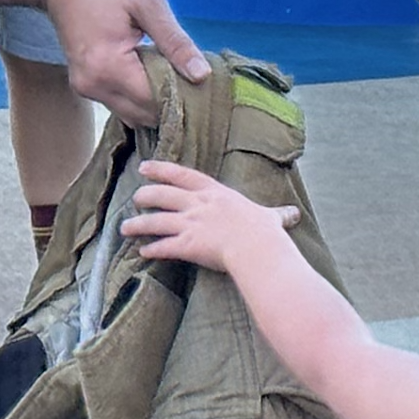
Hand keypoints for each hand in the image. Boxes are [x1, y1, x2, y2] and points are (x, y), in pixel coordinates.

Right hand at [38, 0, 205, 125]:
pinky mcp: (87, 85)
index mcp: (107, 67)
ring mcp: (87, 89)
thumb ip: (175, 42)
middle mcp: (93, 86)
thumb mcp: (148, 3)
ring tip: (176, 73)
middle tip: (195, 78)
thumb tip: (202, 75)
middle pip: (144, 115)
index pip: (156, 102)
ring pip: (134, 113)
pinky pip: (122, 102)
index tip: (205, 84)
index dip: (184, 97)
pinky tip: (155, 73)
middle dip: (172, 102)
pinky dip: (142, 95)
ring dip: (157, 100)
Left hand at [122, 159, 300, 271]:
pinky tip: (142, 251)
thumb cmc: (265, 232)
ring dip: (138, 224)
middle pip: (163, 195)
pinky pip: (163, 246)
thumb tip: (293, 214)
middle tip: (135, 197)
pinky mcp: (187, 245)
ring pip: (156, 221)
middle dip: (146, 195)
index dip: (162, 170)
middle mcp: (198, 205)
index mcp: (216, 193)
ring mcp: (191, 225)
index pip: (183, 176)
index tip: (146, 167)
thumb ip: (277, 215)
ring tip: (125, 228)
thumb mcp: (270, 218)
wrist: (258, 248)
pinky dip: (151, 249)